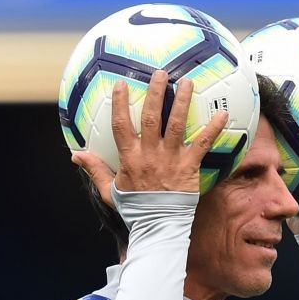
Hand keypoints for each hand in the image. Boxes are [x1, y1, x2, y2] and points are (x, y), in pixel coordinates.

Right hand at [71, 70, 228, 206]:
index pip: (121, 125)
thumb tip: (75, 154)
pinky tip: (223, 114)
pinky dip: (213, 128)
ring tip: (187, 82)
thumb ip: (95, 169)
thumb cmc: (134, 209)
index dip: (119, 103)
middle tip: (160, 73)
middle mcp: (150, 154)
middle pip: (150, 117)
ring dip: (181, 101)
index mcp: (130, 158)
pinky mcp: (189, 167)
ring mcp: (171, 159)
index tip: (120, 84)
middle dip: (154, 93)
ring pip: (175, 124)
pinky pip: (202, 144)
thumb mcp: (109, 190)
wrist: (158, 226)